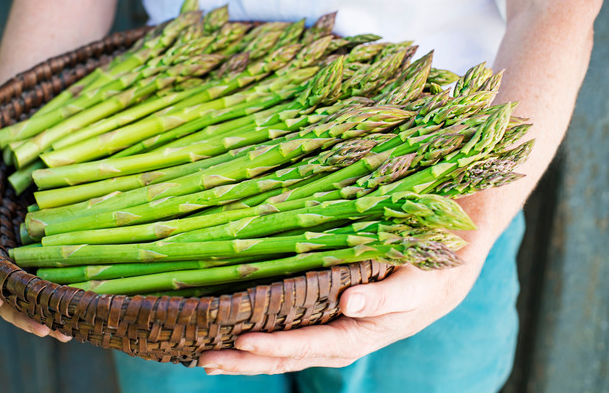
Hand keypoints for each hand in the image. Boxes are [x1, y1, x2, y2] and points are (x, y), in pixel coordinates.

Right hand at [0, 197, 71, 341]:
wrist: (11, 169)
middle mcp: (0, 265)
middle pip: (7, 299)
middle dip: (23, 317)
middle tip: (44, 330)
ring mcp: (24, 265)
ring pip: (32, 298)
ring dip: (47, 317)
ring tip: (66, 333)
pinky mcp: (46, 259)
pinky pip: (54, 283)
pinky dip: (63, 299)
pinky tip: (81, 314)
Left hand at [197, 253, 483, 374]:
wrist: (436, 283)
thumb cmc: (424, 280)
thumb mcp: (412, 286)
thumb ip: (383, 297)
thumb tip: (349, 303)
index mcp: (357, 335)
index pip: (308, 346)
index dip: (275, 346)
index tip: (242, 342)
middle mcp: (337, 341)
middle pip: (285, 358)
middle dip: (245, 362)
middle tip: (206, 357)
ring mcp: (326, 336)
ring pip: (280, 354)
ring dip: (244, 358)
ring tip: (206, 355)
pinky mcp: (321, 324)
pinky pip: (286, 340)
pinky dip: (258, 344)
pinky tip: (231, 338)